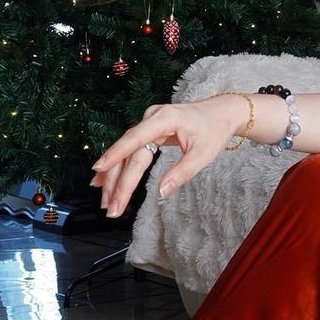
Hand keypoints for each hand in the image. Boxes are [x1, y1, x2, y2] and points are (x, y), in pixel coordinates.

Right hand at [90, 94, 240, 216]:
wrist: (221, 112)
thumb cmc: (214, 130)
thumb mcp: (204, 153)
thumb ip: (182, 172)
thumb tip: (161, 192)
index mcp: (164, 119)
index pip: (135, 139)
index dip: (115, 154)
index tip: (99, 169)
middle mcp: (151, 118)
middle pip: (128, 151)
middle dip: (117, 180)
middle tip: (110, 207)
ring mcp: (148, 123)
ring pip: (125, 152)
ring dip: (114, 177)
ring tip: (106, 201)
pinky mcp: (149, 130)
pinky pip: (130, 150)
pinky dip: (118, 167)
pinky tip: (103, 181)